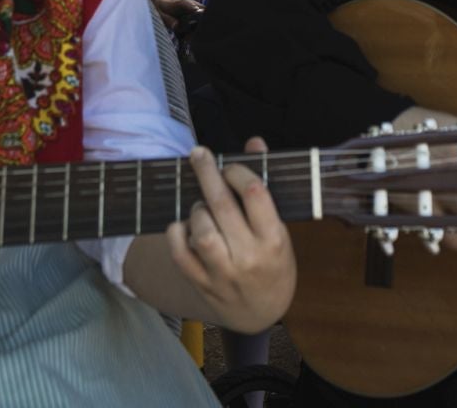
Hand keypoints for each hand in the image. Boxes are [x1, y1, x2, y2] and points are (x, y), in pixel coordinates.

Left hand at [166, 139, 294, 332]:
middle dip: (207, 174)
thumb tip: (253, 143)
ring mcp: (223, 274)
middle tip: (198, 154)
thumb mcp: (279, 227)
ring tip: (202, 206)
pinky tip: (184, 225)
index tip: (229, 165)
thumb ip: (263, 187)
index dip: (238, 172)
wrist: (262, 312)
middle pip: (222, 207)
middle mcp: (249, 257)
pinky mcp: (202, 284)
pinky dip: (177, 233)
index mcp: (274, 239)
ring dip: (197, 210)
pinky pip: (179, 254)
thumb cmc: (273, 262)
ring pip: (201, 231)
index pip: (254, 194)